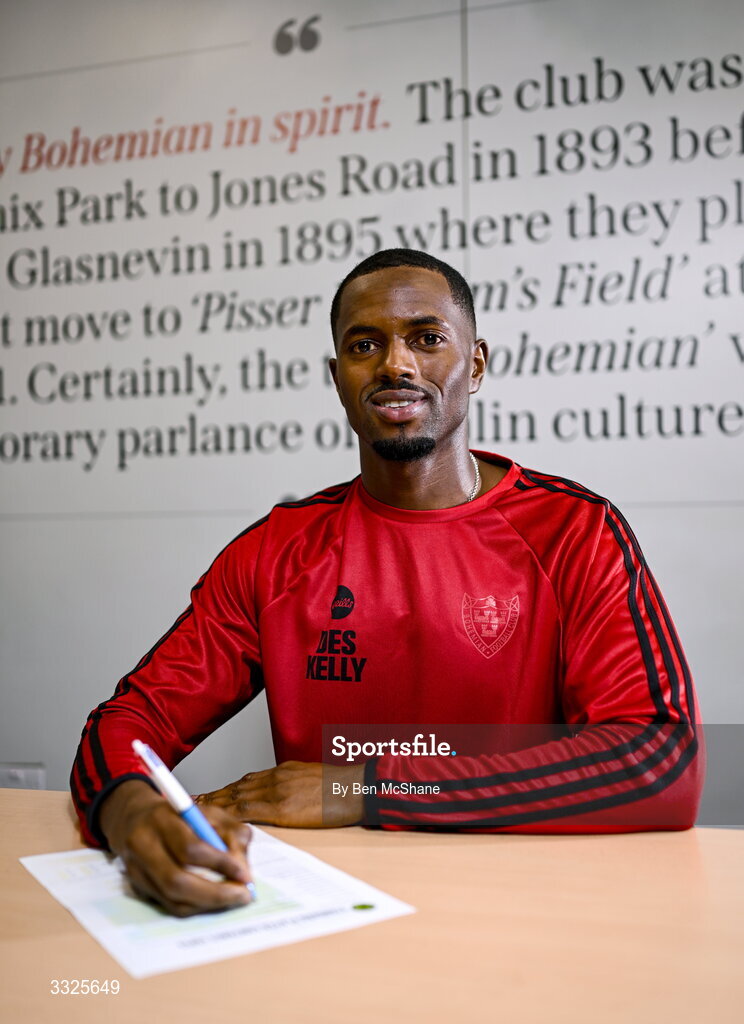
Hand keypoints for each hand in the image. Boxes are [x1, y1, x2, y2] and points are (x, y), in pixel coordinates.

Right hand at [98, 779, 253, 916]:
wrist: (135, 819)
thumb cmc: (180, 816)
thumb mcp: (210, 812)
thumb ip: (231, 833)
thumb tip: (243, 869)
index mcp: (162, 819)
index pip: (190, 848)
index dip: (220, 864)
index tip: (245, 873)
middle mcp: (143, 845)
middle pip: (176, 881)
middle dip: (215, 893)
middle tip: (243, 895)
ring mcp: (136, 870)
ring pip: (172, 899)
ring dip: (208, 904)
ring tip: (233, 899)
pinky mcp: (137, 888)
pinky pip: (169, 906)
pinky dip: (196, 907)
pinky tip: (214, 901)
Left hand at [195, 761, 365, 827]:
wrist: (356, 787)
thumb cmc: (340, 786)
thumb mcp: (312, 778)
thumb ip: (293, 784)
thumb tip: (283, 797)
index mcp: (282, 772)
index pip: (246, 781)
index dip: (226, 789)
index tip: (211, 794)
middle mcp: (274, 778)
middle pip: (236, 788)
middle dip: (213, 796)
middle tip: (191, 802)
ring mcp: (276, 791)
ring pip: (236, 797)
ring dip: (214, 805)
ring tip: (195, 811)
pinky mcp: (281, 807)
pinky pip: (248, 811)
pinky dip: (228, 815)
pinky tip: (216, 821)